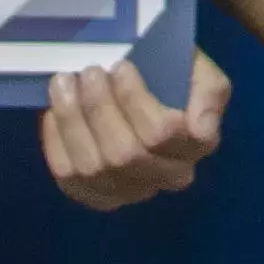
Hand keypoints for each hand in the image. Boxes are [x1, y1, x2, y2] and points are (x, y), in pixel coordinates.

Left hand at [42, 55, 229, 208]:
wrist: (147, 87)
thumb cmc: (172, 74)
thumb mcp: (199, 69)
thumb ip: (210, 91)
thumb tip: (199, 127)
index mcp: (197, 144)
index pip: (163, 132)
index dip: (134, 101)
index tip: (121, 66)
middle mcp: (169, 176)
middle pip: (125, 153)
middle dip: (99, 109)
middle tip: (88, 72)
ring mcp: (133, 191)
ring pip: (95, 168)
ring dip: (73, 122)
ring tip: (63, 85)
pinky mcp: (100, 197)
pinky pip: (70, 179)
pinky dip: (57, 143)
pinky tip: (53, 113)